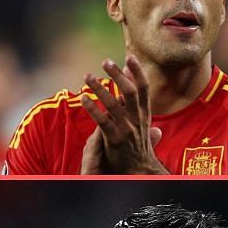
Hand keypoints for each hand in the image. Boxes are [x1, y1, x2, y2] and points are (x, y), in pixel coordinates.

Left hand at [79, 55, 168, 173]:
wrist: (139, 170)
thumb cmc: (138, 146)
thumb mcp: (143, 125)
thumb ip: (140, 107)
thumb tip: (140, 92)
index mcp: (144, 114)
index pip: (143, 88)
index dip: (137, 72)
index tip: (129, 57)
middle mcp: (137, 119)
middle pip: (130, 91)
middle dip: (117, 75)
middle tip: (105, 62)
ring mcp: (127, 129)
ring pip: (114, 104)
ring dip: (100, 88)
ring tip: (88, 76)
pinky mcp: (116, 139)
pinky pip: (103, 121)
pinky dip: (93, 108)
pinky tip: (83, 99)